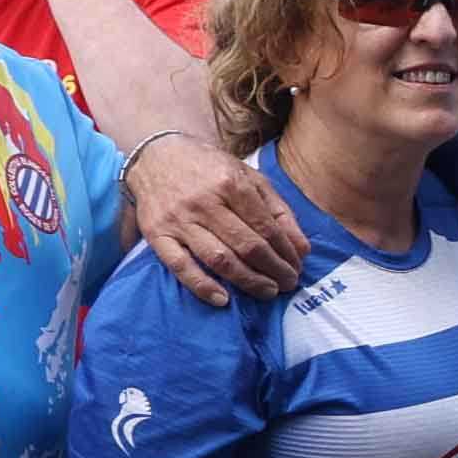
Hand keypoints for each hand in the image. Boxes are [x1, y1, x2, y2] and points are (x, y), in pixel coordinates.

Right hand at [129, 139, 303, 302]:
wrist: (155, 157)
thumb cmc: (210, 169)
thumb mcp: (250, 178)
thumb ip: (279, 211)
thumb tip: (302, 249)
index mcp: (231, 184)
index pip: (267, 228)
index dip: (286, 253)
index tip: (297, 267)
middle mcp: (205, 202)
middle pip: (247, 246)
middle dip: (273, 270)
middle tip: (288, 283)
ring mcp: (179, 220)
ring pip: (219, 259)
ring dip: (248, 280)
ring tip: (267, 291)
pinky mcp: (157, 234)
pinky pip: (180, 266)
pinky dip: (202, 286)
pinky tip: (222, 299)